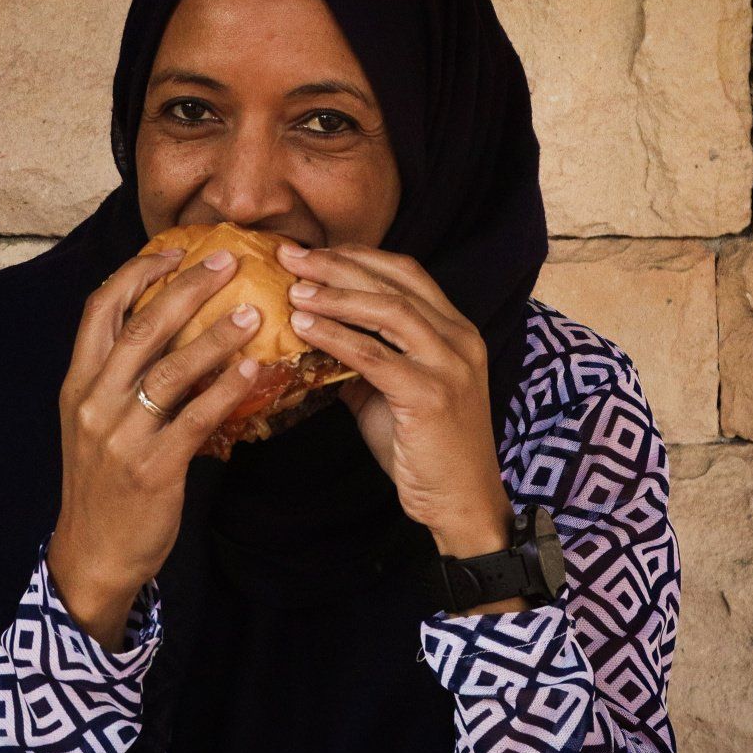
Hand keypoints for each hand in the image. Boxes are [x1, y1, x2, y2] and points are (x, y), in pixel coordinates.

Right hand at [50, 244, 265, 648]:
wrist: (93, 554)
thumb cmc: (104, 483)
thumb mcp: (97, 422)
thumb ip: (122, 377)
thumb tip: (173, 328)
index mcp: (78, 383)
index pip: (100, 309)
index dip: (138, 273)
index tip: (176, 250)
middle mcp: (94, 402)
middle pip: (140, 328)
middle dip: (186, 288)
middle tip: (227, 262)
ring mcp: (121, 436)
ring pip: (170, 370)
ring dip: (215, 336)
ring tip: (253, 314)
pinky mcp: (152, 469)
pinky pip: (195, 419)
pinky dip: (227, 391)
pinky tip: (253, 371)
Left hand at [274, 240, 514, 561]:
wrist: (461, 502)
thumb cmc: (425, 450)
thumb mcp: (390, 393)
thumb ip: (362, 361)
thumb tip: (311, 335)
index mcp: (455, 330)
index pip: (406, 272)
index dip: (357, 256)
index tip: (312, 250)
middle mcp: (459, 339)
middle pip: (395, 282)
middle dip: (338, 263)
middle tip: (291, 254)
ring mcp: (450, 366)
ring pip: (389, 310)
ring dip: (335, 295)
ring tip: (293, 288)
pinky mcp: (432, 396)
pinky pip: (376, 356)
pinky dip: (337, 337)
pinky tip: (305, 328)